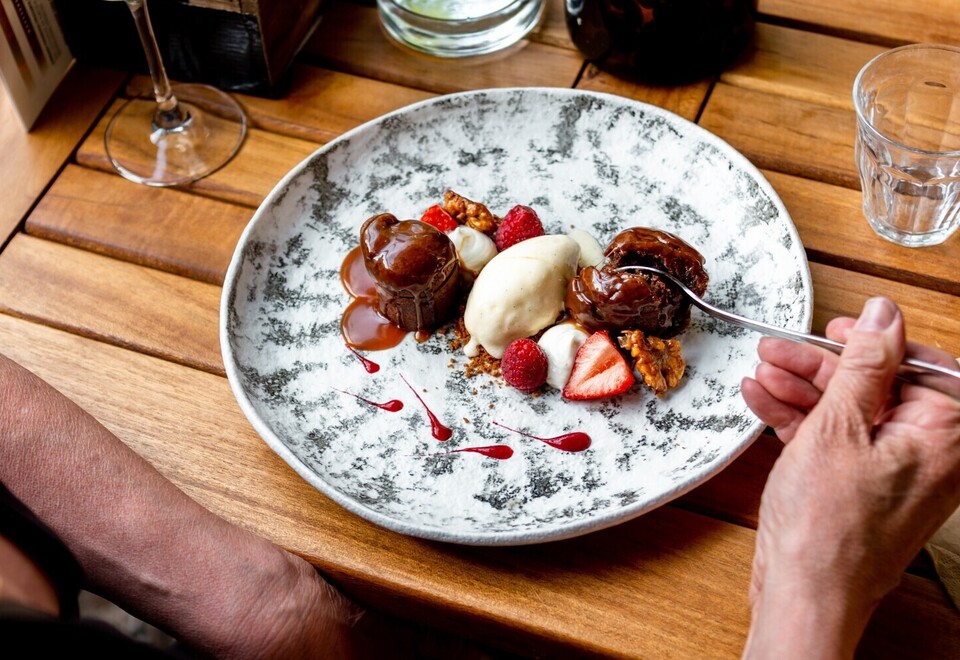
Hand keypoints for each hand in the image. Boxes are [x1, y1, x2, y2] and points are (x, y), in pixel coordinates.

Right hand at [739, 297, 959, 657]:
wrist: (804, 592)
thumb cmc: (828, 529)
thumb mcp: (839, 426)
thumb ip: (863, 365)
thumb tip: (882, 317)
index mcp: (943, 437)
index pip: (919, 367)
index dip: (874, 343)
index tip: (839, 329)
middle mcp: (926, 454)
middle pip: (876, 386)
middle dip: (821, 366)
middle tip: (780, 350)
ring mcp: (890, 472)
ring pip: (848, 411)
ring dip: (801, 389)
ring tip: (762, 374)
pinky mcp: (858, 486)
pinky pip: (833, 439)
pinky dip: (798, 419)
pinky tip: (764, 402)